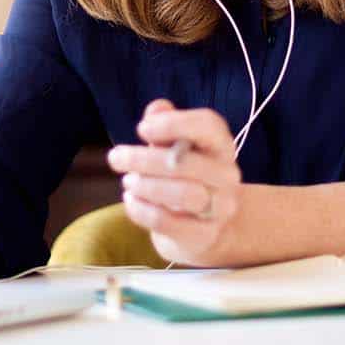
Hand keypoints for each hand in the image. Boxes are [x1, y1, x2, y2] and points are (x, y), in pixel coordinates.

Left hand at [105, 99, 241, 265]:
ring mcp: (221, 208)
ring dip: (147, 186)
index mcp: (221, 146)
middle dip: (145, 159)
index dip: (174, 123)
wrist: (202, 227)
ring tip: (127, 182)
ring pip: (185, 194)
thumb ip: (164, 123)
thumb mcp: (173, 146)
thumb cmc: (183, 176)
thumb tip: (156, 109)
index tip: (141, 129)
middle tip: (116, 157)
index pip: (208, 125)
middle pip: (188, 162)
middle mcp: (228, 175)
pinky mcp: (205, 236)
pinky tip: (130, 202)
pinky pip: (171, 223)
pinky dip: (143, 211)